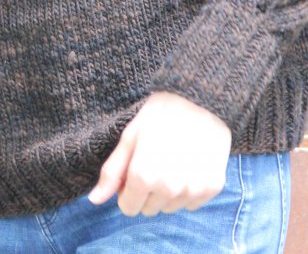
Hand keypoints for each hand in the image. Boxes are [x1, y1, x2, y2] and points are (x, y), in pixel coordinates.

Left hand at [88, 91, 230, 216]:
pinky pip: (192, 203)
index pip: (128, 208)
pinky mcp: (213, 187)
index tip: (133, 171)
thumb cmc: (160, 113)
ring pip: (170, 208)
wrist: (201, 98)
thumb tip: (94, 200)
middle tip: (153, 161)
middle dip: (146, 191)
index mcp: (144, 176)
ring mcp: (193, 190)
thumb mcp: (130, 136)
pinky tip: (188, 165)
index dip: (126, 190)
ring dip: (167, 192)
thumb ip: (112, 171)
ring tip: (172, 160)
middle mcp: (169, 188)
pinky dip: (187, 190)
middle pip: (149, 209)